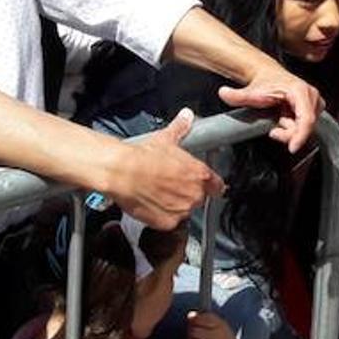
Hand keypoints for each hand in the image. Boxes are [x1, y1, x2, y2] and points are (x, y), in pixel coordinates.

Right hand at [105, 110, 223, 228]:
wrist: (121, 173)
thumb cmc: (142, 157)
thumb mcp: (166, 139)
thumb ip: (180, 128)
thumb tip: (186, 116)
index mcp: (200, 174)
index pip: (217, 185)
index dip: (211, 185)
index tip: (206, 185)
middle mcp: (194, 194)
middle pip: (199, 198)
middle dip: (188, 193)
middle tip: (171, 185)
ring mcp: (182, 210)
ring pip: (184, 211)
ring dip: (175, 205)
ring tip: (158, 193)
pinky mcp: (167, 222)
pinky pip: (170, 222)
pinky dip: (162, 216)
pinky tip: (152, 204)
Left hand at [188, 311, 244, 338]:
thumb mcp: (220, 327)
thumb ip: (206, 319)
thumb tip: (190, 314)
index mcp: (221, 325)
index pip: (203, 317)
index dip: (196, 318)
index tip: (195, 320)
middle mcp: (216, 335)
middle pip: (194, 329)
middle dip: (191, 330)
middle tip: (193, 332)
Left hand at [217, 62, 323, 152]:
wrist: (269, 74)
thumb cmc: (264, 83)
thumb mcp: (250, 92)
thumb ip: (237, 95)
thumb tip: (223, 92)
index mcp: (300, 91)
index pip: (306, 119)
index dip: (300, 135)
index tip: (292, 148)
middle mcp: (311, 95)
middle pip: (306, 126)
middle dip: (289, 134)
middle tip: (273, 130)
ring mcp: (315, 102)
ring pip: (306, 128)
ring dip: (291, 130)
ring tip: (278, 119)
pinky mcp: (314, 107)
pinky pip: (305, 126)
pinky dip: (294, 127)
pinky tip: (284, 119)